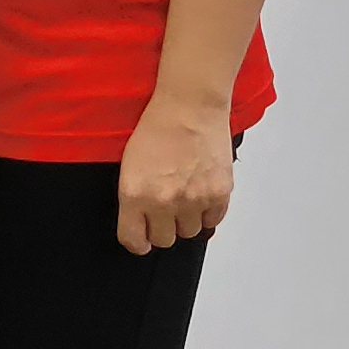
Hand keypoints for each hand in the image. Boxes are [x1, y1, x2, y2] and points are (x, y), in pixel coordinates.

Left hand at [116, 96, 234, 252]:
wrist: (189, 106)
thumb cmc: (157, 127)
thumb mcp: (129, 163)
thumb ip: (134, 196)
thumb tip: (141, 221)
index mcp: (135, 194)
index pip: (134, 239)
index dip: (137, 242)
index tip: (141, 239)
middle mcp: (165, 202)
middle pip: (164, 240)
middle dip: (162, 228)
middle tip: (164, 211)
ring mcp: (194, 200)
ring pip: (190, 232)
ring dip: (186, 219)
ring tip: (184, 196)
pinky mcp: (219, 194)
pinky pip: (213, 220)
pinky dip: (208, 212)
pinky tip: (201, 193)